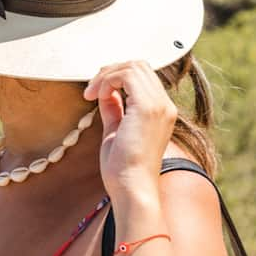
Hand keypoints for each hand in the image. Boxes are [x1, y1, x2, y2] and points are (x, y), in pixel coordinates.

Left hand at [83, 60, 176, 200]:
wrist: (132, 188)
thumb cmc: (123, 170)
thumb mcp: (115, 131)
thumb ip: (115, 109)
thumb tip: (107, 93)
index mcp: (161, 112)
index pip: (142, 77)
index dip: (116, 77)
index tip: (95, 91)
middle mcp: (165, 106)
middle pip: (139, 66)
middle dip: (110, 71)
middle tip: (91, 89)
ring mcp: (159, 105)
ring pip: (133, 66)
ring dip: (106, 75)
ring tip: (90, 93)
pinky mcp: (147, 107)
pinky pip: (126, 75)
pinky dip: (106, 80)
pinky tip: (94, 96)